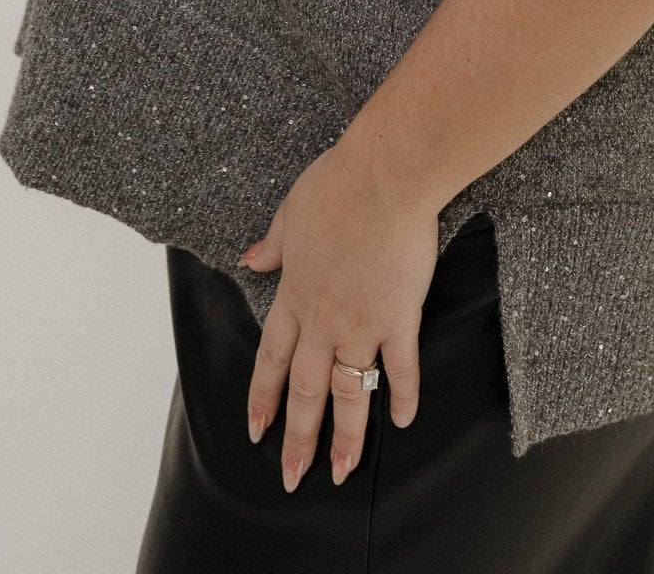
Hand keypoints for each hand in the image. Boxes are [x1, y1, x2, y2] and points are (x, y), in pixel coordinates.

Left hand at [237, 138, 439, 490]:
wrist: (385, 176)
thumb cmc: (339, 184)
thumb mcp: (291, 211)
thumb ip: (274, 244)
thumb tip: (251, 259)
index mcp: (295, 293)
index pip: (272, 358)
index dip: (263, 397)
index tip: (256, 431)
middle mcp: (323, 319)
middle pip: (307, 390)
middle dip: (298, 438)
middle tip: (292, 477)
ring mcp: (362, 322)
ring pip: (349, 393)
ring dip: (344, 437)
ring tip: (341, 472)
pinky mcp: (399, 317)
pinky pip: (400, 368)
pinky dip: (401, 396)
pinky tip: (401, 423)